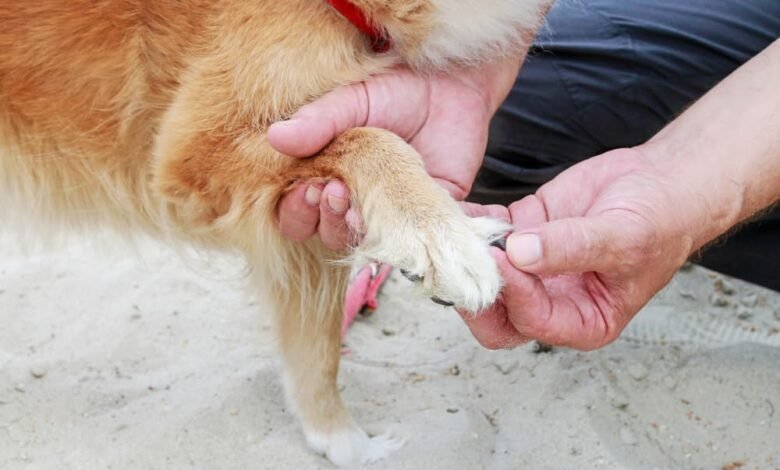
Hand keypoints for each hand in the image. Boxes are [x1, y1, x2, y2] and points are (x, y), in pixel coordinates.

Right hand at [271, 58, 522, 247]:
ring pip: (364, 244)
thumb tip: (276, 137)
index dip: (296, 209)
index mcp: (326, 177)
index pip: (298, 210)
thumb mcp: (353, 100)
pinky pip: (419, 241)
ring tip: (360, 208)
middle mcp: (354, 202)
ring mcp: (390, 214)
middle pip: (325, 234)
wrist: (451, 88)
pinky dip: (414, 241)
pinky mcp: (426, 217)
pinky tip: (409, 223)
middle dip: (324, 221)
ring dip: (357, 231)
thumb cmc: (396, 92)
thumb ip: (319, 120)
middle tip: (335, 193)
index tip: (309, 187)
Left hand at [458, 148, 700, 350]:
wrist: (660, 183)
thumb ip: (571, 248)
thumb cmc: (659, 221)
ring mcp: (532, 268)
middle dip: (476, 291)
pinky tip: (459, 209)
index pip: (533, 322)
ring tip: (453, 230)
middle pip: (497, 315)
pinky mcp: (522, 233)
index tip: (505, 258)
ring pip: (486, 273)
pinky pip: (488, 234)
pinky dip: (472, 224)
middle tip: (464, 260)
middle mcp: (552, 300)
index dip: (515, 294)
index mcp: (583, 320)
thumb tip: (519, 254)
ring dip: (467, 255)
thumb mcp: (622, 238)